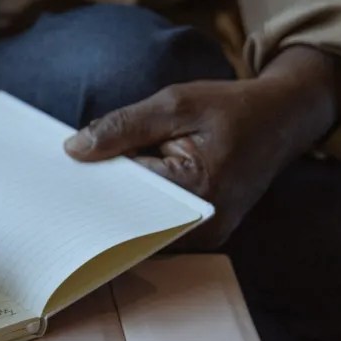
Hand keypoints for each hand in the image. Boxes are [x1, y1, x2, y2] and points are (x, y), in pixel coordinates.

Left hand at [63, 46, 340, 248]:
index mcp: (198, 189)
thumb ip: (124, 125)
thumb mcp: (177, 102)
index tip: (58, 178)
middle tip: (60, 188)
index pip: (127, 194)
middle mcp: (204, 225)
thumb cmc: (231, 108)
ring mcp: (206, 237)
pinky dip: (137, 211)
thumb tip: (73, 149)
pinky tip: (116, 191)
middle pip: (132, 222)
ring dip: (118, 209)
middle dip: (100, 203)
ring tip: (84, 188)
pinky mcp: (204, 236)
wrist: (282, 121)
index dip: (92, 184)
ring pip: (143, 230)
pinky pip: (158, 229)